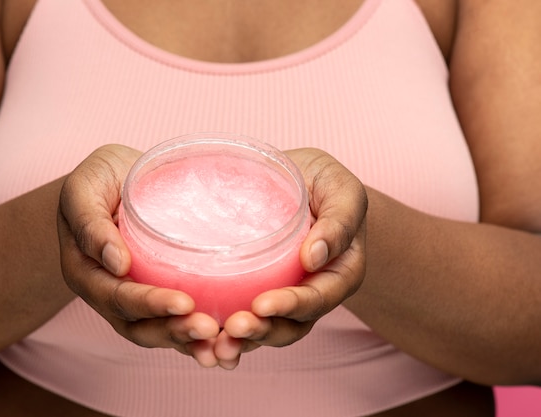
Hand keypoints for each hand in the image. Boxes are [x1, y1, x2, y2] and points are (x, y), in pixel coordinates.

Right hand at [57, 145, 220, 366]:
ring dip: (186, 340)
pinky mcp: (155, 291)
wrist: (113, 178)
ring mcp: (131, 296)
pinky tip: (223, 340)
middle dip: (173, 330)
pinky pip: (172, 320)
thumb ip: (90, 223)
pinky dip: (194, 335)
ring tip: (220, 343)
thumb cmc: (96, 178)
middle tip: (209, 328)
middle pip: (137, 325)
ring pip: (156, 331)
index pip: (116, 296)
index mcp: (85, 271)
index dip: (149, 304)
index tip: (184, 303)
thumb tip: (116, 263)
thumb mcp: (84, 188)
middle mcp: (106, 292)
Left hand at [216, 148, 367, 368]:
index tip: (261, 305)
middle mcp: (312, 292)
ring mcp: (283, 294)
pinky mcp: (255, 288)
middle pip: (290, 325)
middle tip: (233, 327)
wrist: (301, 178)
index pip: (318, 298)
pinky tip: (201, 338)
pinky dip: (223, 332)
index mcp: (339, 274)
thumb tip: (315, 256)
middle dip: (262, 331)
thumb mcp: (343, 191)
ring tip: (215, 345)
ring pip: (266, 329)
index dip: (291, 306)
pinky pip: (242, 315)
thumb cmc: (327, 183)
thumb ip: (340, 221)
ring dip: (241, 341)